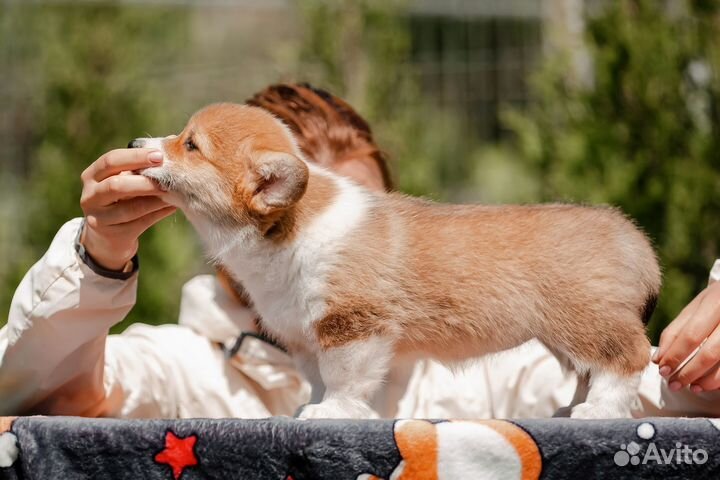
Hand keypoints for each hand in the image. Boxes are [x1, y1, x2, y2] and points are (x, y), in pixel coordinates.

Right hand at [80, 148, 175, 270]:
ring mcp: (99, 217)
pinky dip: (159, 213)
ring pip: (129, 208)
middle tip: (167, 176)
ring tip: (173, 191)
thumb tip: (171, 139)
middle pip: (116, 185)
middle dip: (145, 180)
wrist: (108, 236)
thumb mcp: (124, 179)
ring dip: (155, 199)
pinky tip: (174, 205)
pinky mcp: (112, 235)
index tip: (160, 155)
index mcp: (92, 175)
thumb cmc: (122, 199)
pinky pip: (140, 223)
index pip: (111, 161)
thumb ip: (141, 164)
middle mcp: (90, 195)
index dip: (135, 157)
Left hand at [653, 280, 719, 392]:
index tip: (662, 370)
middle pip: (709, 353)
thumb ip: (675, 331)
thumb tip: (658, 359)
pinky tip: (709, 385)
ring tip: (691, 388)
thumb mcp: (696, 307)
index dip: (675, 356)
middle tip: (673, 384)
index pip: (691, 335)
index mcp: (715, 303)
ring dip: (706, 380)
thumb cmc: (715, 302)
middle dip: (688, 372)